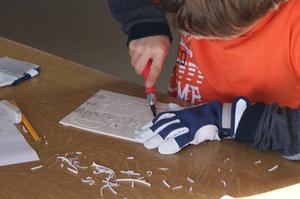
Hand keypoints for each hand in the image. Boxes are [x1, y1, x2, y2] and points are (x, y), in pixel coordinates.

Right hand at [129, 35, 169, 87]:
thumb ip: (157, 64)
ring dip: (138, 62)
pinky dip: (135, 55)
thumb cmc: (159, 40)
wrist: (151, 24)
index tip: (149, 85)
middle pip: (139, 68)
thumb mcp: (163, 52)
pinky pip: (131, 56)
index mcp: (159, 51)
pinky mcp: (132, 44)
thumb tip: (149, 78)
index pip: (155, 69)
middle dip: (141, 70)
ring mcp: (139, 47)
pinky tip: (140, 50)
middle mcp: (148, 49)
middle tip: (146, 65)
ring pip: (134, 63)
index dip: (151, 79)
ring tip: (145, 54)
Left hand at [135, 97, 249, 153]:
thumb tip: (169, 107)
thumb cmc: (205, 113)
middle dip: (149, 132)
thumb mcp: (190, 110)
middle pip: (162, 125)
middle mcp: (181, 118)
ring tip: (147, 145)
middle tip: (138, 137)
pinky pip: (181, 139)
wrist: (220, 115)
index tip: (141, 129)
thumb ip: (179, 110)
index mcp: (179, 114)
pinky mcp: (195, 133)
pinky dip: (172, 145)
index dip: (150, 124)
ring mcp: (187, 125)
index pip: (161, 119)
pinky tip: (163, 150)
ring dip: (157, 139)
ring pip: (169, 132)